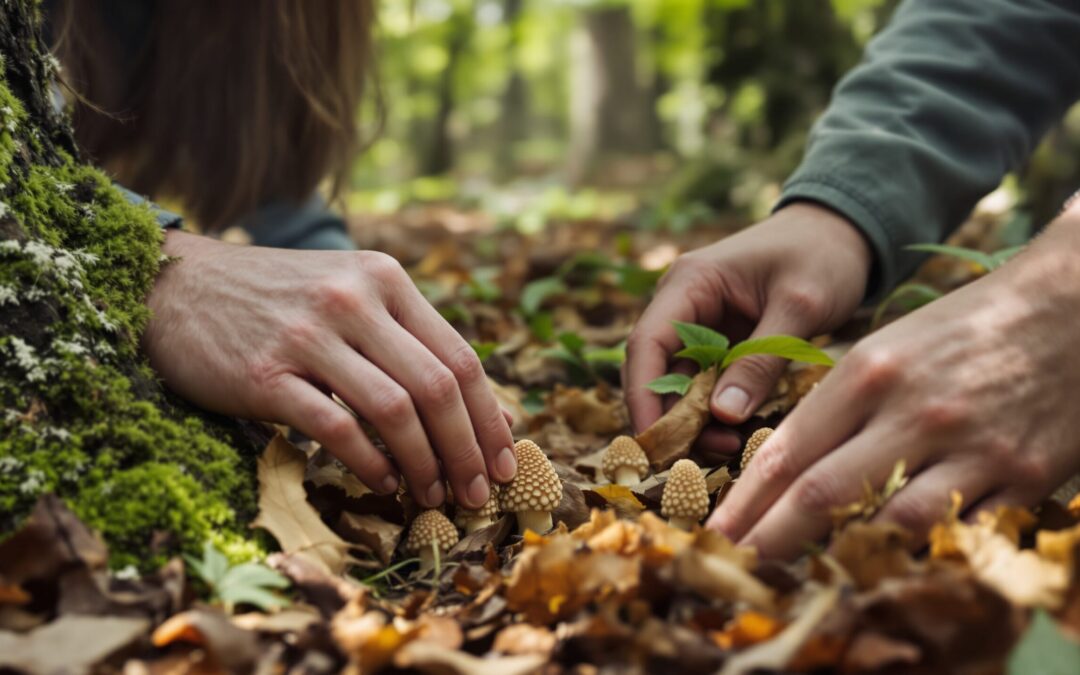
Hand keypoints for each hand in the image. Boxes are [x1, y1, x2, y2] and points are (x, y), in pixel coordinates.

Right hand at [142, 231, 515, 508]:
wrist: (179, 286)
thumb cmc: (280, 301)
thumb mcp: (354, 297)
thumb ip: (415, 344)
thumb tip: (492, 412)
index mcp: (385, 280)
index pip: (460, 357)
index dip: (490, 417)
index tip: (507, 461)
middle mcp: (354, 300)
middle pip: (437, 387)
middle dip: (468, 450)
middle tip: (478, 493)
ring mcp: (309, 335)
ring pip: (394, 410)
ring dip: (425, 463)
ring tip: (433, 495)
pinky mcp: (266, 374)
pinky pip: (336, 429)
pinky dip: (370, 464)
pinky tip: (383, 484)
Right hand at [624, 203, 871, 455]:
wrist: (845, 232)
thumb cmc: (822, 255)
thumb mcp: (798, 306)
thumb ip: (760, 359)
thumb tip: (721, 416)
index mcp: (689, 283)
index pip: (646, 344)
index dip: (643, 395)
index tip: (655, 440)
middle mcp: (682, 305)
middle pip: (654, 370)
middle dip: (670, 416)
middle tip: (697, 458)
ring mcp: (700, 325)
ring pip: (679, 383)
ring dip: (695, 420)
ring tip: (730, 448)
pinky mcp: (721, 343)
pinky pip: (707, 384)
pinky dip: (717, 411)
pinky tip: (740, 433)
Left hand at [709, 211, 1079, 557]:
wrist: (1067, 311)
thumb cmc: (959, 330)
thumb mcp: (885, 349)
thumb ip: (836, 406)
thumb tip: (779, 466)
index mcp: (869, 373)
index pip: (789, 450)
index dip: (746, 501)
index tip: (715, 530)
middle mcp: (913, 412)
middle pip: (823, 494)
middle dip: (770, 538)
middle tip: (734, 565)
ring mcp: (971, 448)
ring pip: (891, 522)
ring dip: (845, 552)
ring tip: (809, 571)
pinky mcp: (1023, 477)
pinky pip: (959, 530)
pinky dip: (922, 549)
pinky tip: (892, 559)